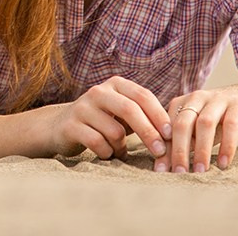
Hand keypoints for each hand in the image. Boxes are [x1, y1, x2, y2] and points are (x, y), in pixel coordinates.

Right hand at [48, 75, 171, 161]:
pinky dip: (107, 153)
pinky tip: (106, 153)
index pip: (143, 96)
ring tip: (121, 151)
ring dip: (123, 147)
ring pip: (115, 131)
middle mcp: (98, 91)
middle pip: (130, 110)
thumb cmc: (102, 121)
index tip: (171, 134)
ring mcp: (83, 107)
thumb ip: (143, 114)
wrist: (60, 126)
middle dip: (149, 133)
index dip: (159, 115)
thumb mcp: (122, 111)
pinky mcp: (71, 125)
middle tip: (160, 151)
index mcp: (115, 84)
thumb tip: (177, 130)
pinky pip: (98, 143)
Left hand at [161, 82, 237, 172]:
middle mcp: (197, 97)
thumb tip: (166, 168)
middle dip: (178, 150)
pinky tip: (223, 164)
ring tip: (200, 171)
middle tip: (178, 173)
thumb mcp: (199, 129)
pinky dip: (227, 145)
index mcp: (182, 103)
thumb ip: (184, 143)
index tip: (160, 171)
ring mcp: (218, 99)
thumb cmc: (219, 120)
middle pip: (182, 123)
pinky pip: (231, 125)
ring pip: (205, 123)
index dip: (163, 149)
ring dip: (202, 149)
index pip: (167, 127)